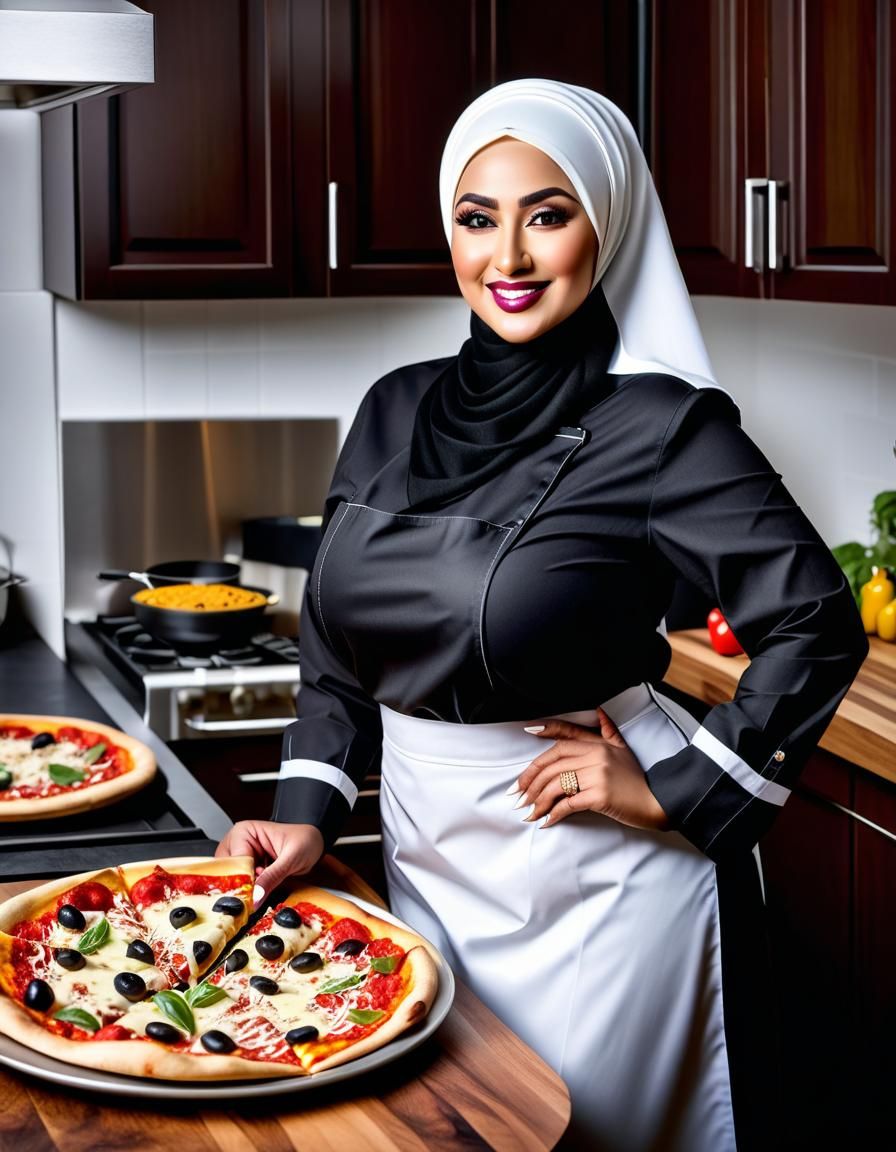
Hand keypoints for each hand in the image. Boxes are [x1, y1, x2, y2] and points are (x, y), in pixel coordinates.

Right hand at [216, 821, 324, 907]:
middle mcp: (237, 842)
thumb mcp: (291, 859)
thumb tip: (255, 896)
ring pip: (231, 880)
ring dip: (247, 888)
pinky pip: (240, 883)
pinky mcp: (247, 867)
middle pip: (226, 872)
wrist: (316, 844)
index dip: (242, 880)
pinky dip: (251, 889)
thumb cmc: (306, 841)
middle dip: (242, 885)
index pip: (233, 862)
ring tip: (264, 883)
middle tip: (259, 889)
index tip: (252, 894)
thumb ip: (272, 877)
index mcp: (244, 832)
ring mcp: (241, 856)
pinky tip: (263, 886)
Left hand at [511, 708, 671, 831]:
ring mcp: (598, 775)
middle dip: (531, 779)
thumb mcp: (623, 749)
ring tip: (529, 812)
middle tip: (518, 794)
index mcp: (598, 744)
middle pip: (553, 763)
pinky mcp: (600, 795)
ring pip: (557, 784)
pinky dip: (554, 813)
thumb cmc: (637, 779)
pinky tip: (546, 821)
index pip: (565, 736)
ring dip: (539, 800)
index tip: (526, 731)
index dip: (546, 731)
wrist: (657, 802)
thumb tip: (599, 710)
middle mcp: (596, 755)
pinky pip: (568, 803)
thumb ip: (608, 730)